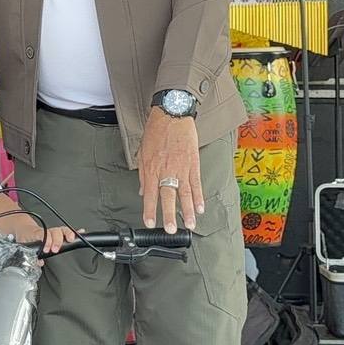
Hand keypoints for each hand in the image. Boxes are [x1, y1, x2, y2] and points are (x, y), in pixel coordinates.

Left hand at [0, 216, 78, 253]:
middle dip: (57, 240)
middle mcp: (46, 232)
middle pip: (55, 232)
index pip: (44, 235)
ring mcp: (52, 232)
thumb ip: (31, 256)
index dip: (47, 241)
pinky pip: (66, 232)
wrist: (23, 228)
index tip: (47, 249)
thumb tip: (38, 263)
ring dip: (67, 234)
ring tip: (71, 239)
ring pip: (61, 230)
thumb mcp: (23, 247)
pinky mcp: (56, 233)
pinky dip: (74, 232)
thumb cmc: (25, 238)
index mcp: (37, 234)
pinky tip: (80, 232)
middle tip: (55, 249)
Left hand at [138, 109, 201, 232]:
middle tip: (171, 230)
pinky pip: (196, 182)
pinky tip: (200, 207)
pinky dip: (198, 196)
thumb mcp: (143, 151)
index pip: (149, 194)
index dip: (150, 210)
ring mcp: (181, 167)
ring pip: (184, 193)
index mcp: (151, 168)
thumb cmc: (156, 131)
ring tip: (189, 224)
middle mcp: (166, 170)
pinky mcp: (193, 163)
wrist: (172, 114)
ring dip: (187, 210)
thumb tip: (143, 191)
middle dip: (169, 215)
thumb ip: (143, 174)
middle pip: (167, 196)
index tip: (150, 223)